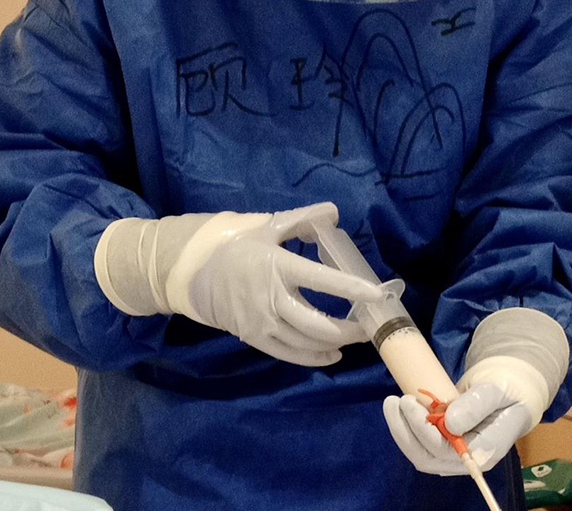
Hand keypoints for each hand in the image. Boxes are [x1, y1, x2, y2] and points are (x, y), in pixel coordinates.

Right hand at [177, 203, 383, 364]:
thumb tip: (333, 213)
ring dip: (336, 343)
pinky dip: (314, 358)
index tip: (376, 294)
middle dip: (350, 328)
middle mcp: (272, 299)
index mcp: (277, 266)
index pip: (320, 279)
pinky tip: (332, 354)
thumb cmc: (237, 248)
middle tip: (370, 323)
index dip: (350, 288)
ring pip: (307, 342)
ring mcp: (263, 323)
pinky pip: (290, 355)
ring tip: (356, 337)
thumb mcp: (267, 227)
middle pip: (318, 323)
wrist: (196, 275)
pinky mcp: (256, 338)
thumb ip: (302, 219)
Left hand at [383, 356, 547, 474]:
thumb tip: (450, 423)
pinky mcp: (443, 447)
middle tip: (395, 400)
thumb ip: (477, 405)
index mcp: (485, 451)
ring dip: (400, 429)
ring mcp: (453, 455)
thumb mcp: (496, 391)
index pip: (446, 452)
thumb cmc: (505, 391)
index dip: (423, 431)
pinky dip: (405, 428)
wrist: (507, 393)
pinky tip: (400, 409)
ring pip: (419, 453)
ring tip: (392, 402)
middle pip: (427, 458)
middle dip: (405, 431)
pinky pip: (419, 444)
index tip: (409, 402)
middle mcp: (467, 459)